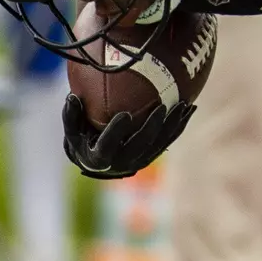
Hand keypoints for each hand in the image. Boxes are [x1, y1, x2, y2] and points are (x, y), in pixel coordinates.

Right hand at [61, 93, 195, 179]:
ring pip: (160, 143)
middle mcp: (123, 162)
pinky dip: (179, 125)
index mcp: (100, 157)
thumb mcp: (72, 130)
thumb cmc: (82, 140)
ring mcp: (140, 160)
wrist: (99, 162)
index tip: (124, 115)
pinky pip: (169, 140)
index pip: (108, 146)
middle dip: (153, 127)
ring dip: (173, 125)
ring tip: (184, 105)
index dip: (116, 132)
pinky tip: (190, 108)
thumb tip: (73, 97)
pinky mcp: (153, 155)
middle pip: (141, 145)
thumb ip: (71, 115)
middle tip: (161, 108)